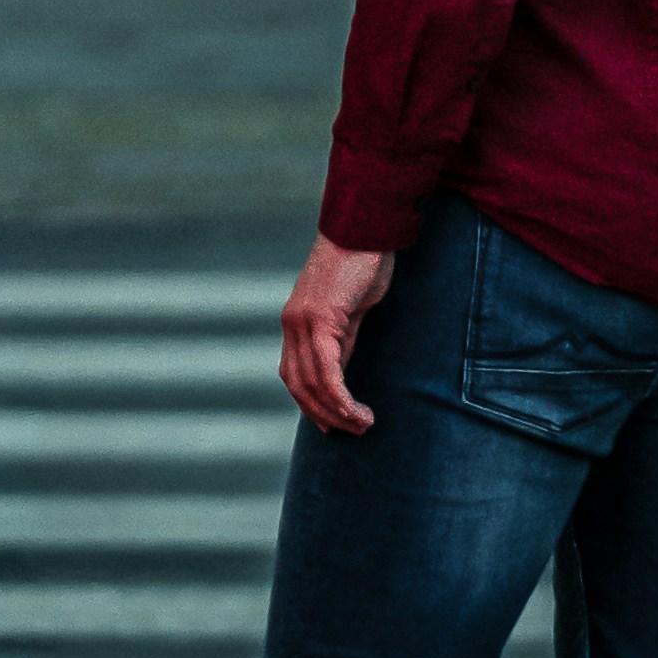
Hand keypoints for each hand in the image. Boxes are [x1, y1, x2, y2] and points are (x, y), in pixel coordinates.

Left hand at [279, 236, 399, 438]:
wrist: (365, 226)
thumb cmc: (364, 261)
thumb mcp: (351, 307)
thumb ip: (342, 335)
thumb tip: (341, 367)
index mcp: (296, 321)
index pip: (293, 374)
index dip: (309, 403)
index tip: (330, 424)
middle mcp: (292, 323)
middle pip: (298, 384)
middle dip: (323, 414)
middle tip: (350, 431)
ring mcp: (303, 321)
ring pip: (312, 382)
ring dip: (336, 411)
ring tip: (362, 425)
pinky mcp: (321, 318)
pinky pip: (327, 370)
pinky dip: (340, 396)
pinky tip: (356, 409)